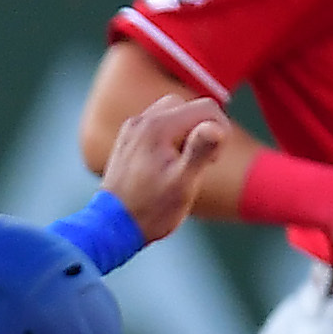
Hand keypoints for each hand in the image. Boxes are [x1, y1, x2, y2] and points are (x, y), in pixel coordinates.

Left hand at [95, 92, 228, 242]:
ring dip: (185, 132)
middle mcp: (141, 121)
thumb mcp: (182, 184)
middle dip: (201, 129)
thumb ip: (200, 152)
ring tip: (183, 164)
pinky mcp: (127, 140)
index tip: (213, 161)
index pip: (206, 108)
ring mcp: (131, 129)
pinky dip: (169, 136)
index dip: (220, 130)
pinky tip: (166, 164)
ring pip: (171, 113)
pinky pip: (155, 125)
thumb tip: (217, 127)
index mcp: (158, 127)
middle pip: (187, 106)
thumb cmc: (151, 210)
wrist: (112, 227)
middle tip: (200, 162)